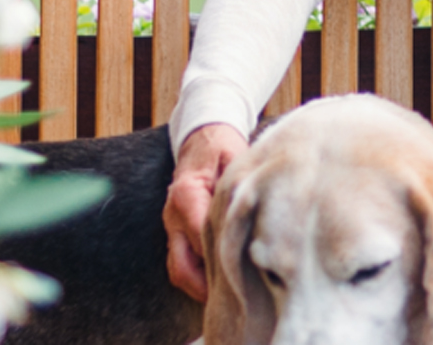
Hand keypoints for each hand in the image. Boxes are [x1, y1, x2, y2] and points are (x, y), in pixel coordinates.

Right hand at [164, 122, 248, 301]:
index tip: (247, 268)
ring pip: (179, 269)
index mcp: (187, 193)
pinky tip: (223, 284)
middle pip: (181, 265)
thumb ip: (242, 183)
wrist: (202, 135)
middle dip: (206, 286)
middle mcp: (173, 215)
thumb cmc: (222, 145)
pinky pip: (182, 263)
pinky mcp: (177, 233)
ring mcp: (172, 226)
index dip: (221, 254)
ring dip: (201, 287)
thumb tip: (259, 209)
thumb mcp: (235, 155)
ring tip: (234, 297)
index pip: (200, 233)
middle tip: (239, 298)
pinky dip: (199, 278)